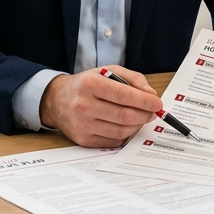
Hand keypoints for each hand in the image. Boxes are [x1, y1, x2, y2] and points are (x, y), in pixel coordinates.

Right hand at [39, 66, 163, 147]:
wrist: (56, 100)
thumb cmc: (86, 85)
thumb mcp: (107, 72)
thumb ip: (132, 78)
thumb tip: (151, 94)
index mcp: (90, 84)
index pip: (124, 96)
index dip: (145, 101)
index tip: (157, 103)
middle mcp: (84, 105)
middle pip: (125, 115)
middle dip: (145, 115)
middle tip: (153, 112)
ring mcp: (82, 125)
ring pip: (121, 131)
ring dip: (137, 125)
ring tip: (141, 118)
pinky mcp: (83, 140)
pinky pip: (114, 141)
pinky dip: (125, 134)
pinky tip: (127, 125)